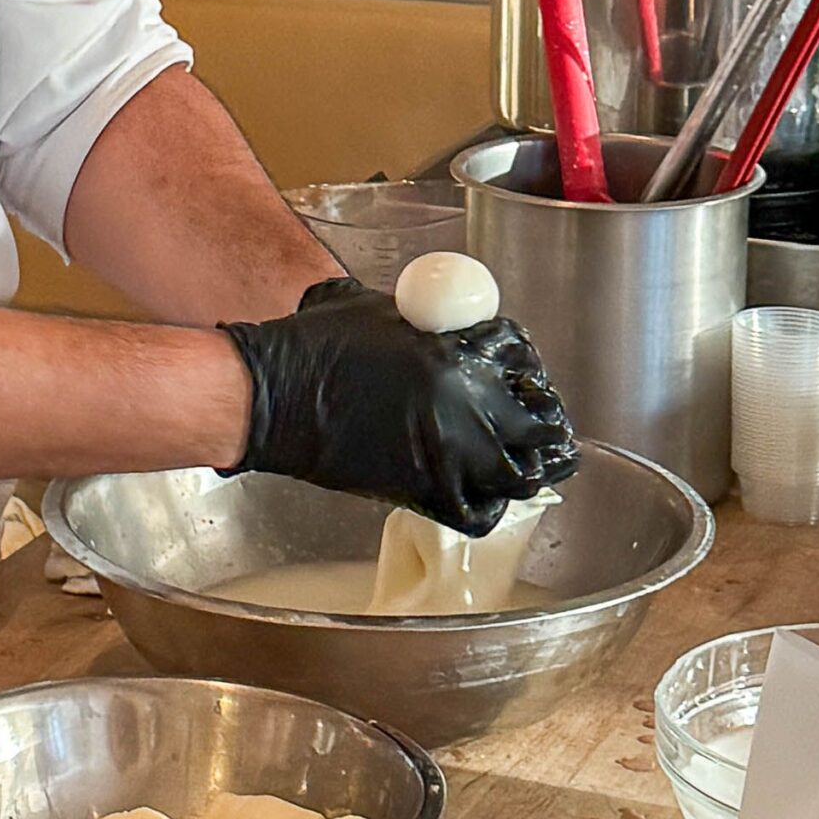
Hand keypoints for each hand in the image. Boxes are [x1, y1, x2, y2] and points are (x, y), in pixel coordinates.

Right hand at [223, 277, 578, 536]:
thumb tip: (428, 317)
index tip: (523, 372)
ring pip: (523, 472)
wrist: (272, 397)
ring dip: (532, 468)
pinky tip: (484, 496)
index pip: (519, 353)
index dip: (526, 362)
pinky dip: (489, 507)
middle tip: (542, 422)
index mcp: (457, 350)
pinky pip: (481, 513)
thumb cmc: (311, 345)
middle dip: (547, 418)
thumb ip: (415, 314)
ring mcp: (450, 453)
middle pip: (540, 417)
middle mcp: (466, 404)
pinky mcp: (424, 492)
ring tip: (533, 465)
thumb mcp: (371, 305)